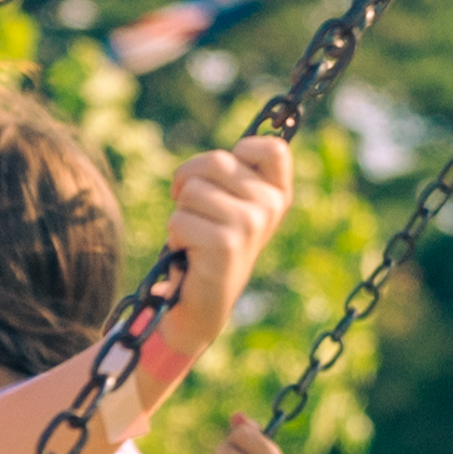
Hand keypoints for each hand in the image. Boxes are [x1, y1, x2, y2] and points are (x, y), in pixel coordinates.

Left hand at [166, 140, 296, 311]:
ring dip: (181, 213)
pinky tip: (189, 254)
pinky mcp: (225, 243)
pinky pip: (179, 218)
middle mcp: (270, 207)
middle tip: (193, 209)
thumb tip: (227, 154)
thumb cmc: (210, 246)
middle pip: (217, 160)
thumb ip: (233, 176)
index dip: (242, 150)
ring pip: (192, 190)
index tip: (224, 174)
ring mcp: (250, 224)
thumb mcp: (230, 205)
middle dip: (190, 180)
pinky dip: (174, 236)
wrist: (202, 304)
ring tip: (195, 236)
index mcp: (278, 195)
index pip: (274, 149)